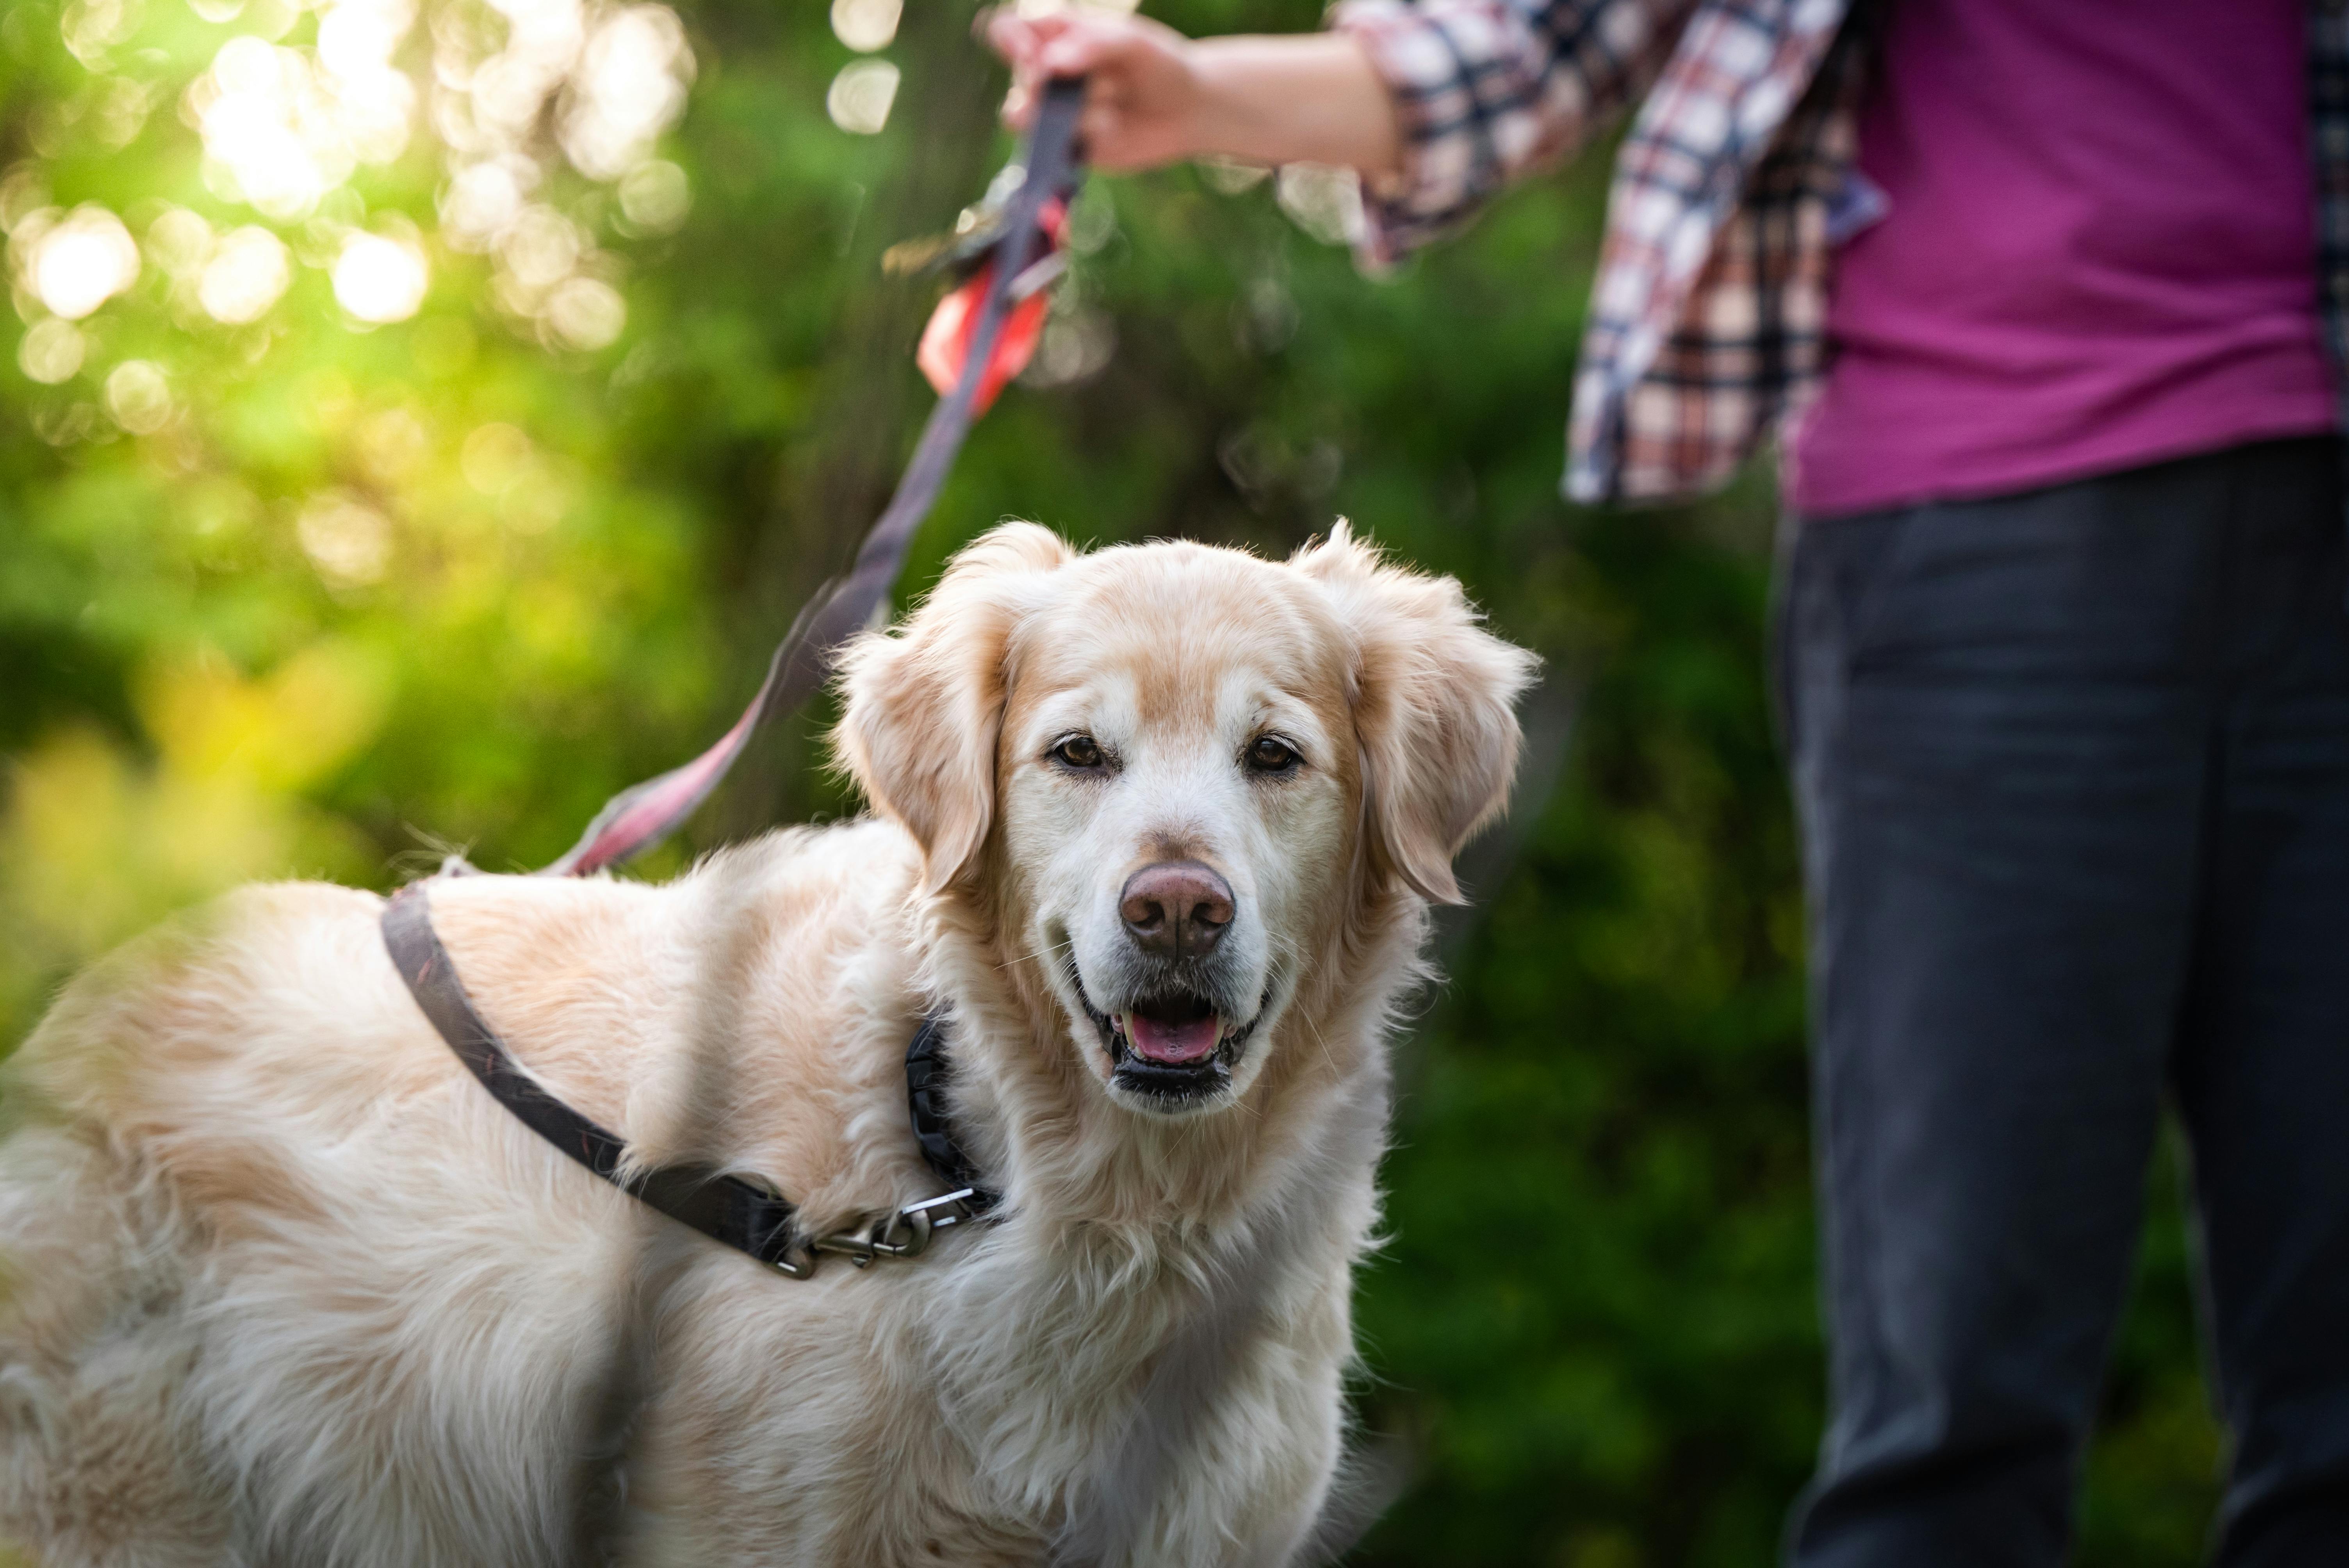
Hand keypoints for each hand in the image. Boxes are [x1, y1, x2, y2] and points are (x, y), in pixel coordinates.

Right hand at [983, 8, 1208, 171]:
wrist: (1189, 112)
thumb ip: (1092, 45)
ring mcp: (1055, 114)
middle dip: (1050, 85)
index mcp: (1056, 37)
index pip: (1008, 31)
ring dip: (1066, 115)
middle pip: (1021, 77)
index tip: (1031, 53)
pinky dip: (1082, 138)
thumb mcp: (1132, 43)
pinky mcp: (1068, 147)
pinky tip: (1113, 130)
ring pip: (1029, 117)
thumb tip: (1048, 63)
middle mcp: (1048, 75)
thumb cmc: (1160, 65)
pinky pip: (1055, 148)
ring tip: (1107, 113)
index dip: (1009, 41)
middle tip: (1090, 85)